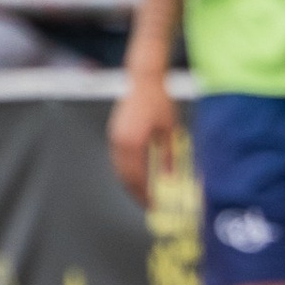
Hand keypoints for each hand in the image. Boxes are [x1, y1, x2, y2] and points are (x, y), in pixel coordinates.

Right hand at [108, 67, 176, 206]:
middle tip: (148, 203)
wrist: (144, 80)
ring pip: (120, 169)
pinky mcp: (115, 134)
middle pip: (125, 177)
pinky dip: (127, 171)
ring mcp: (114, 138)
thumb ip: (168, 155)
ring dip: (130, 183)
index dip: (145, 193)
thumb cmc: (159, 101)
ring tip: (143, 193)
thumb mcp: (169, 130)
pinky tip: (138, 175)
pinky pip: (118, 159)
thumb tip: (170, 176)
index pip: (137, 177)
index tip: (153, 203)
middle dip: (136, 192)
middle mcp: (119, 143)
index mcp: (132, 143)